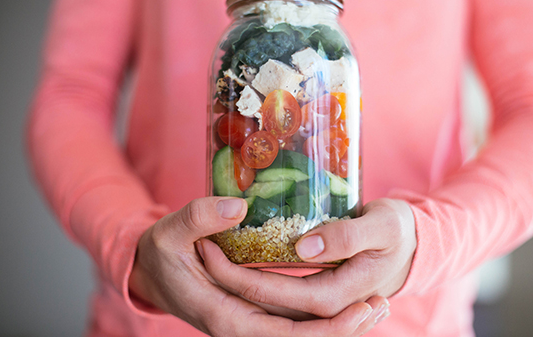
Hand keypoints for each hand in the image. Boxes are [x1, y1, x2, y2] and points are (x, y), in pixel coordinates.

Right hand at [128, 196, 389, 336]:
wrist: (153, 271)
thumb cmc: (160, 253)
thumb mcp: (168, 232)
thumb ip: (197, 219)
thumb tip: (238, 208)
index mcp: (223, 316)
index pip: (281, 333)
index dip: (322, 328)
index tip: (358, 307)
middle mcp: (241, 327)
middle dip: (342, 329)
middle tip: (380, 305)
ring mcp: (251, 322)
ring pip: (301, 334)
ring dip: (340, 326)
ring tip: (380, 306)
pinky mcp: (257, 312)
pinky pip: (295, 322)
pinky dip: (324, 318)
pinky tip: (353, 304)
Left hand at [199, 198, 415, 318]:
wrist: (417, 243)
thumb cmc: (401, 230)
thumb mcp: (383, 226)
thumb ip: (347, 236)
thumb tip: (304, 247)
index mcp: (339, 293)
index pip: (280, 294)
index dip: (243, 276)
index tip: (212, 249)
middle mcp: (326, 305)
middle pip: (268, 302)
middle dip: (231, 280)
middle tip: (202, 251)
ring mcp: (322, 300)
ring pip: (273, 302)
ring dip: (241, 282)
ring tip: (211, 255)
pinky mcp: (320, 290)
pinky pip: (283, 293)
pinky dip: (260, 279)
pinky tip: (241, 261)